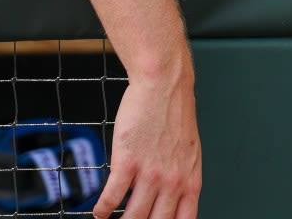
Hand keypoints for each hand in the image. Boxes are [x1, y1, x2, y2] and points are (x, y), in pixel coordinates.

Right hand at [93, 76, 201, 218]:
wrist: (165, 86)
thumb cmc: (175, 116)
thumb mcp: (189, 153)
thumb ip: (182, 179)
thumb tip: (171, 200)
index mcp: (191, 180)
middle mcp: (173, 181)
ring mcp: (151, 173)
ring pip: (134, 216)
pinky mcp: (128, 161)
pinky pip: (112, 196)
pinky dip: (103, 209)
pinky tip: (100, 212)